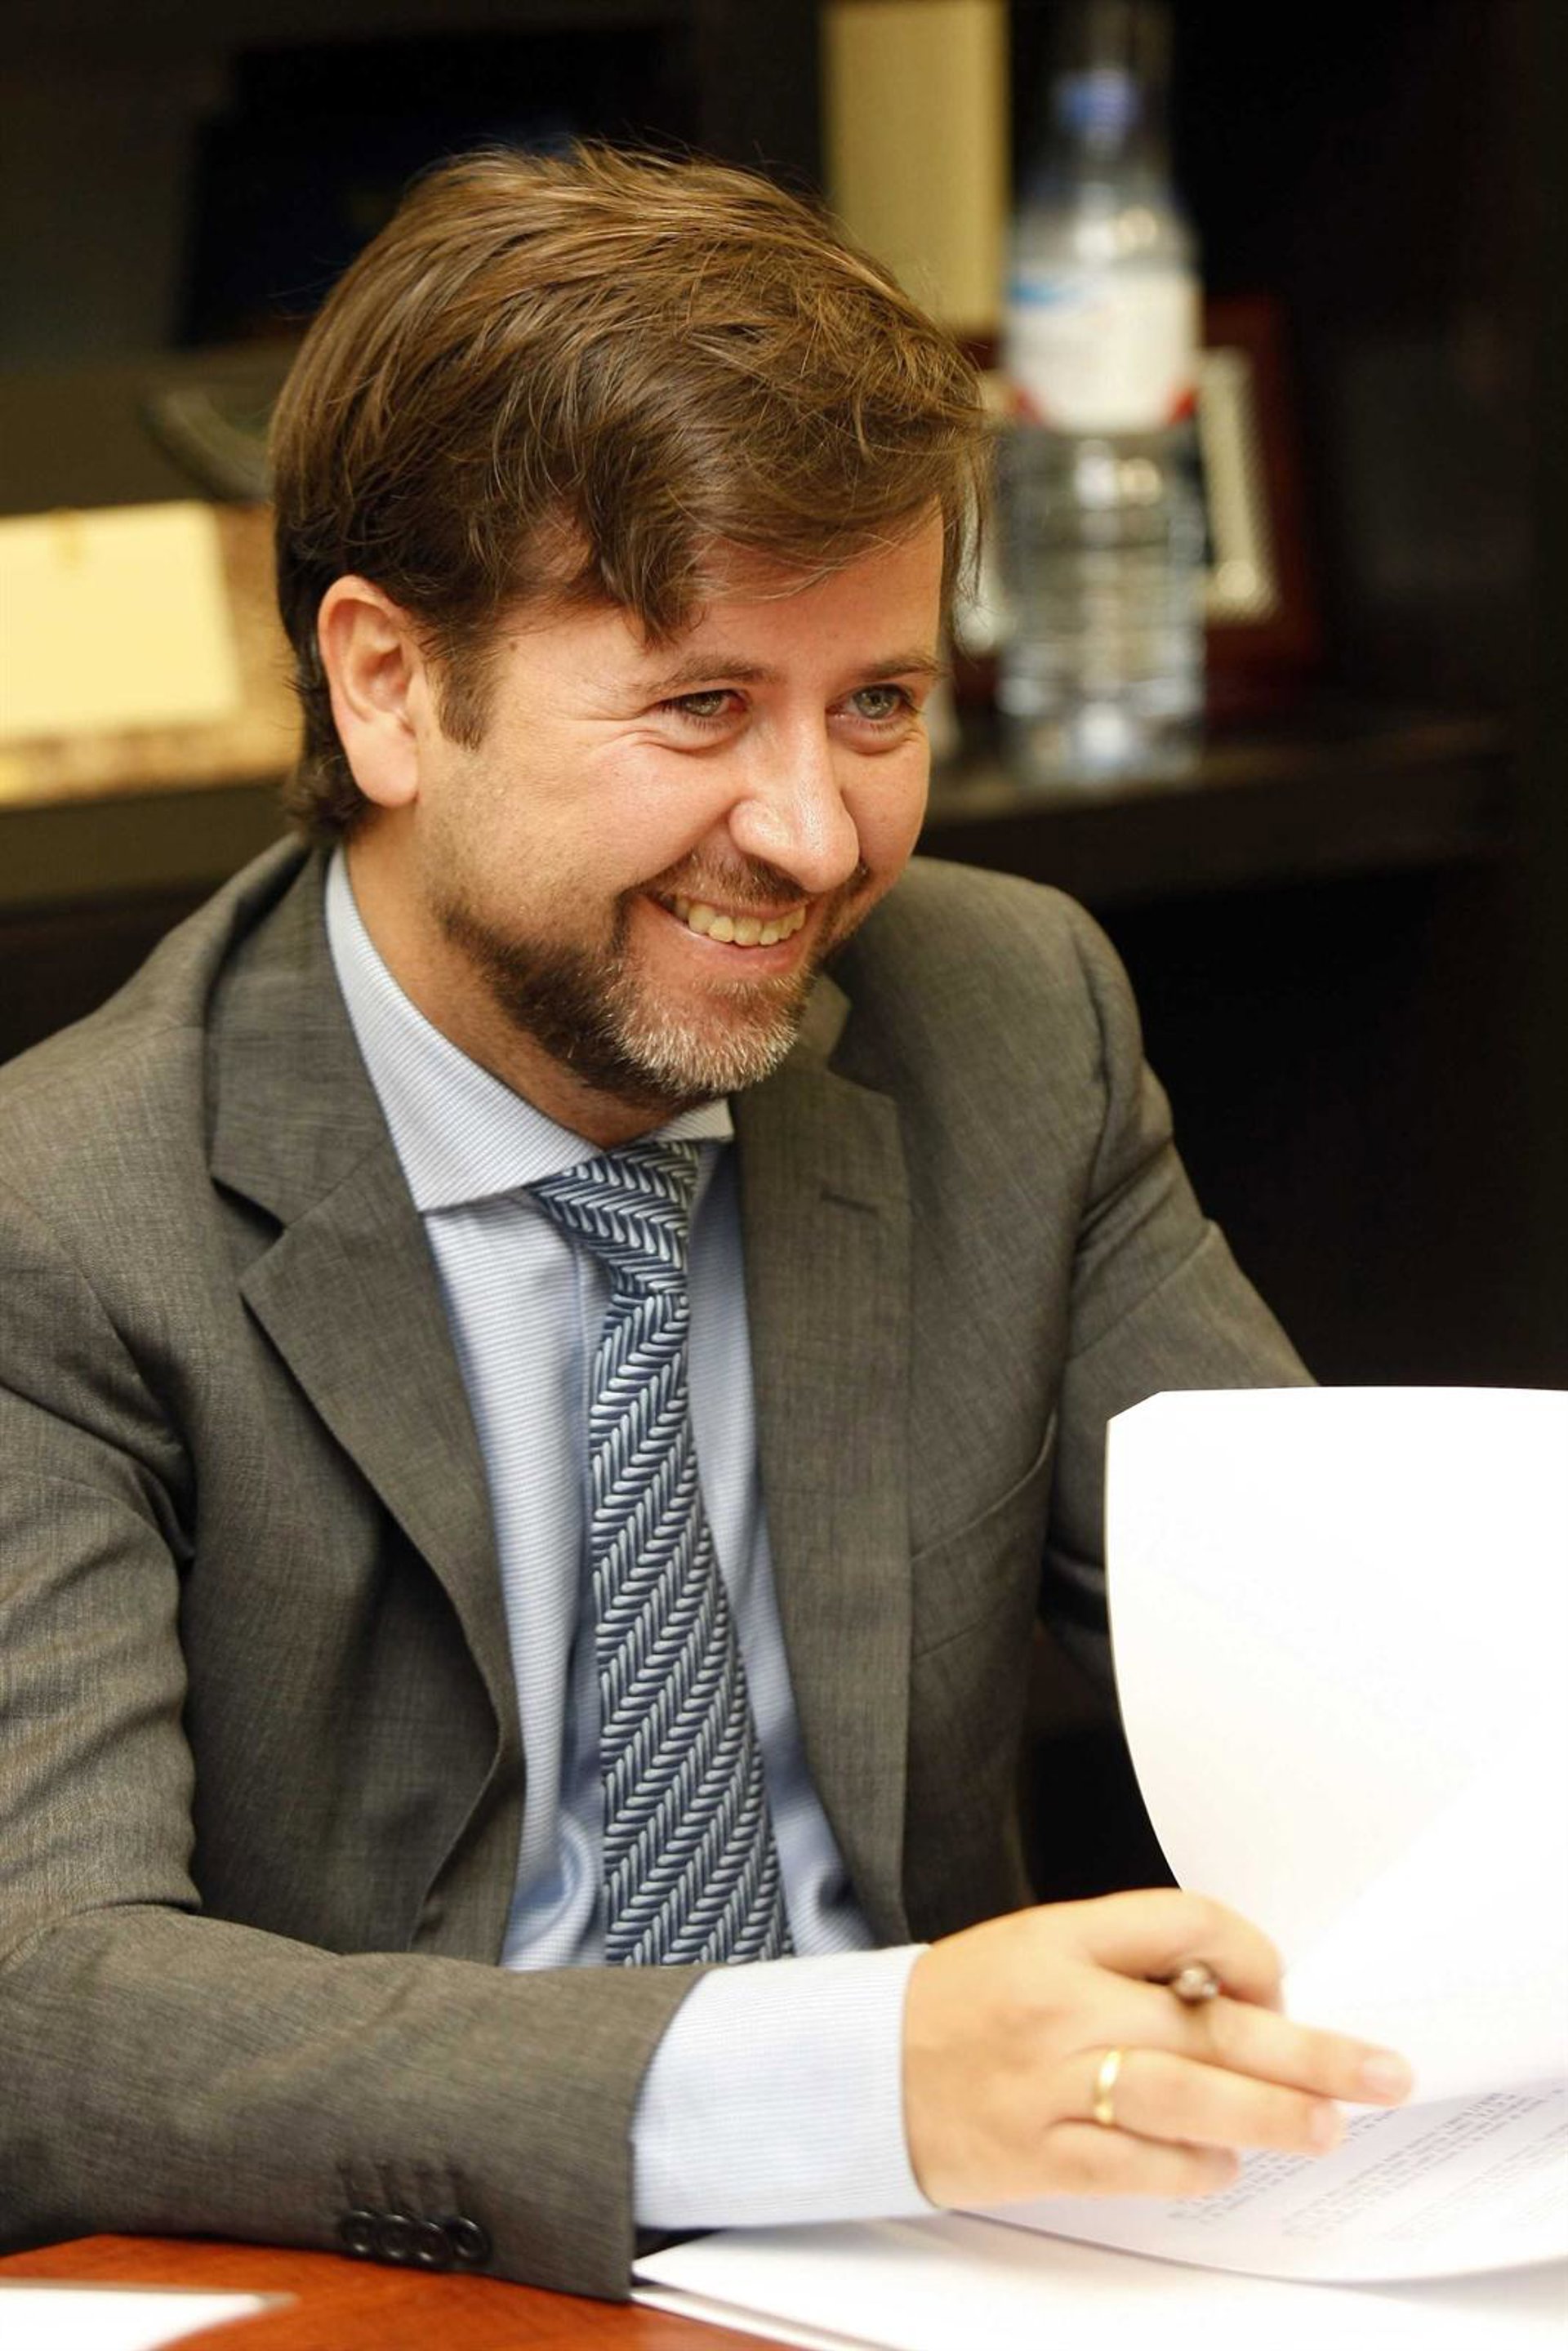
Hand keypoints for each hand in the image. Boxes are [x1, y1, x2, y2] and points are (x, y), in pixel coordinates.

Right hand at [902, 1889, 1412, 2207]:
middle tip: (1377, 2071)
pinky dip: (1194, 2166)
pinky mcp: (1036, 2156)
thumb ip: (1124, 1964)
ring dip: (1270, 2114)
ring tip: (1326, 2125)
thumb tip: (1232, 1996)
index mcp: (1060, 1939)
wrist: (856, 2070)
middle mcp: (1061, 2007)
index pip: (1185, 1923)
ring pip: (1188, 2097)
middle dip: (1308, 2050)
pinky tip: (1225, 2162)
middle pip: (1209, 2021)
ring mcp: (1049, 2085)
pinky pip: (1139, 2165)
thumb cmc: (956, 2007)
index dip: (1249, 1953)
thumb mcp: (1035, 1948)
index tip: (1277, 1983)